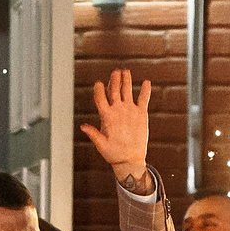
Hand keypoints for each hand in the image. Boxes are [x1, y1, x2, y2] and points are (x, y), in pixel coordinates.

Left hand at [79, 69, 152, 184]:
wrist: (129, 158)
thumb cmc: (113, 154)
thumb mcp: (102, 145)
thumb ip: (94, 135)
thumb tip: (83, 126)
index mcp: (107, 116)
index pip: (101, 99)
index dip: (99, 91)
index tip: (98, 84)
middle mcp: (117, 110)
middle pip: (114, 91)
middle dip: (114, 81)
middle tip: (115, 72)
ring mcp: (129, 110)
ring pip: (127, 91)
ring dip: (126, 81)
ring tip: (126, 72)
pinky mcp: (140, 114)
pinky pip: (143, 100)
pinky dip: (145, 91)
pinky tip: (146, 82)